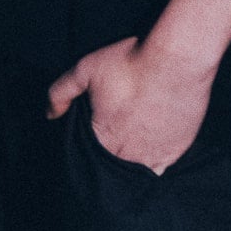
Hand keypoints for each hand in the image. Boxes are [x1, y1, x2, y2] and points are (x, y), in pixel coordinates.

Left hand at [46, 35, 214, 172]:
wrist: (179, 58)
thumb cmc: (134, 61)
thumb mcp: (86, 68)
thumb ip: (61, 91)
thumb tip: (50, 114)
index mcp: (103, 139)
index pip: (89, 158)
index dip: (90, 149)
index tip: (95, 136)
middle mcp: (127, 154)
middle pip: (113, 167)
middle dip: (110, 157)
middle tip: (114, 140)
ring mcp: (154, 155)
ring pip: (136, 173)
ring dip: (132, 164)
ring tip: (131, 150)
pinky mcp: (177, 149)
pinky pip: (161, 169)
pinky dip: (155, 164)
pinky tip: (151, 153)